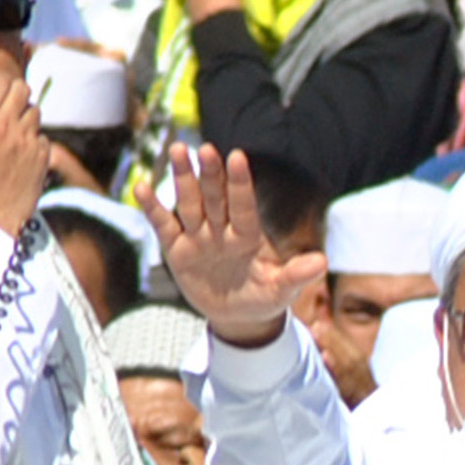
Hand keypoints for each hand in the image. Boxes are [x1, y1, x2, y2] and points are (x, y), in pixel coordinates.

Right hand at [0, 65, 47, 236]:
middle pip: (22, 90)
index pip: (1, 81)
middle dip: (14, 92)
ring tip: (14, 125)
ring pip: (35, 112)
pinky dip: (35, 140)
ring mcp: (27, 144)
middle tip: (6, 102)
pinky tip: (22, 149)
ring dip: (25, 114)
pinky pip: (43, 138)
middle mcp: (7, 129)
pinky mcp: (42, 161)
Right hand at [147, 144, 324, 347]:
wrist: (238, 316)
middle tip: (204, 149)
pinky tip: (142, 187)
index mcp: (248, 236)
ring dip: (182, 179)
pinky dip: (152, 208)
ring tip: (176, 151)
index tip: (237, 157)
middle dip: (209, 174)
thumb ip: (297, 276)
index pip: (243, 206)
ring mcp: (199, 238)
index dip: (240, 183)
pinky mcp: (177, 250)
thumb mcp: (281, 291)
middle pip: (214, 197)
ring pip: (189, 204)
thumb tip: (322, 263)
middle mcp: (222, 230)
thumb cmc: (263, 299)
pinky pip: (163, 226)